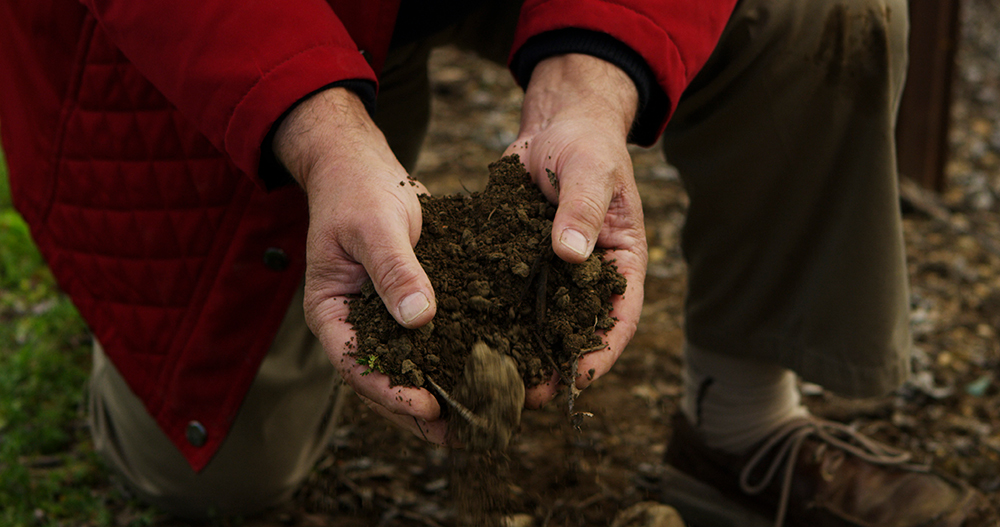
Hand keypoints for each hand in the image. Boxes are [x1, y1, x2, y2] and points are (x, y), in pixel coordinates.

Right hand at [272, 87, 445, 442]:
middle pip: (383, 381)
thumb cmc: (359, 191)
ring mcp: (381, 320)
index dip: (390, 390)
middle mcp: (354, 325)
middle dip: (419, 412)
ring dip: (438, 397)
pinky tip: (484, 380)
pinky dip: (450, 365)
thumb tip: (421, 319)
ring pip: (407, 371)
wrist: (362, 167)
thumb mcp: (376, 226)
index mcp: (330, 312)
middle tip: (461, 437)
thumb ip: (395, 270)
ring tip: (476, 424)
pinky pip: (428, 345)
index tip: (427, 407)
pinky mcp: (409, 308)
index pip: (355, 364)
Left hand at [503, 54, 648, 407]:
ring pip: (544, 323)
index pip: (619, 318)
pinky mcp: (524, 265)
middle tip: (527, 395)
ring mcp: (556, 274)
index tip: (576, 377)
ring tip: (495, 381)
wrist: (555, 124)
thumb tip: (570, 255)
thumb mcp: (589, 169)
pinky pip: (513, 298)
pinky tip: (470, 340)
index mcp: (621, 261)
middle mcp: (590, 276)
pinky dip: (498, 321)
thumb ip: (581, 208)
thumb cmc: (584, 142)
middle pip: (579, 333)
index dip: (601, 351)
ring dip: (524, 354)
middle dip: (556, 367)